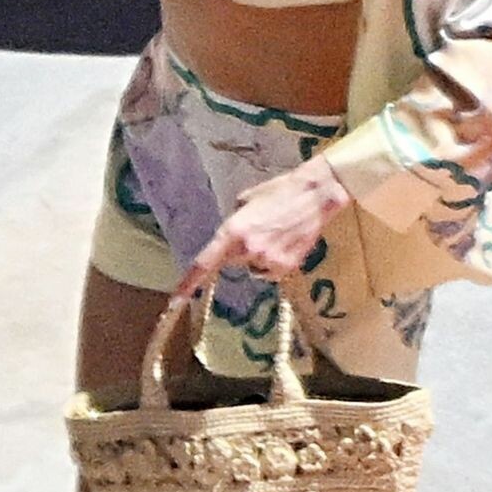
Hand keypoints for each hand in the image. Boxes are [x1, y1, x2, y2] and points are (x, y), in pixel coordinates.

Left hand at [174, 157, 352, 301]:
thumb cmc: (279, 191)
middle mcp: (248, 250)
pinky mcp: (286, 267)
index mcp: (233, 231)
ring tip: (276, 233)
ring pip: (253, 267)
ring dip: (258, 256)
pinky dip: (275, 261)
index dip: (188, 282)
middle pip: (232, 262)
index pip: (205, 262)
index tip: (175, 299)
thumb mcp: (246, 201)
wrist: (315, 195)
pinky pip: (271, 270)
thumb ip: (233, 224)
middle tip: (256, 230)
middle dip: (237, 251)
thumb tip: (229, 239)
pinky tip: (286, 242)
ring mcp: (268, 260)